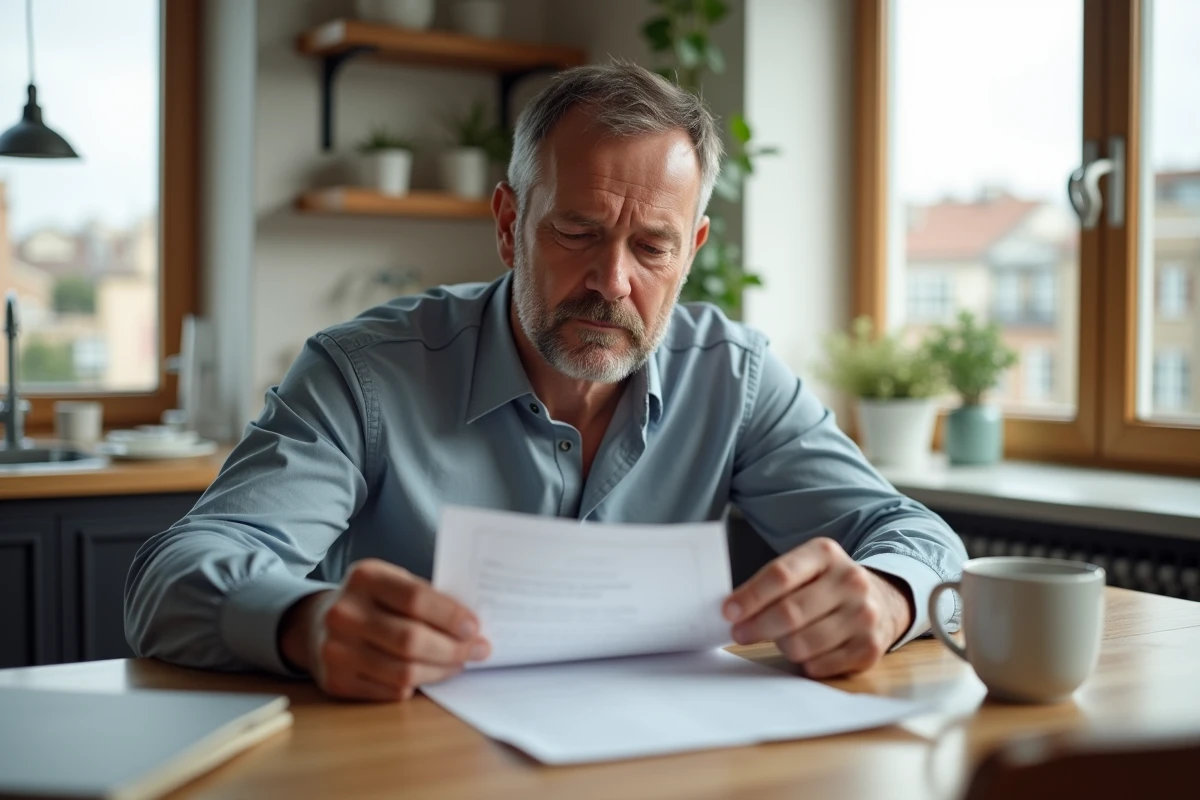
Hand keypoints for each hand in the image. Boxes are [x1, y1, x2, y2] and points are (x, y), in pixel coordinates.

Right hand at [278, 558, 490, 700]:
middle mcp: (344, 613)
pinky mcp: (335, 681)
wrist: (316, 623)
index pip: (416, 599)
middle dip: (453, 649)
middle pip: (411, 640)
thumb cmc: (371, 601)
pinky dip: (416, 684)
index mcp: (364, 578)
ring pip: (403, 672)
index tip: (475, 628)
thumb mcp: (392, 583)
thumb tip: (472, 626)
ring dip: (440, 671)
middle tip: (479, 650)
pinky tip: (427, 674)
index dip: (451, 616)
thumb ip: (426, 597)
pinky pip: (390, 690)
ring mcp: (335, 650)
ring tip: (458, 663)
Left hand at [723, 538, 912, 677]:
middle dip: (756, 627)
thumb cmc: (827, 585)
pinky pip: (819, 666)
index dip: (750, 596)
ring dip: (781, 645)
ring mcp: (864, 615)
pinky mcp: (869, 648)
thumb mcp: (805, 567)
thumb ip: (771, 582)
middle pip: (789, 612)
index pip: (780, 575)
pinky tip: (806, 651)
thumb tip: (733, 610)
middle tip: (739, 632)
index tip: (728, 612)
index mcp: (827, 554)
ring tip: (781, 638)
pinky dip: (804, 662)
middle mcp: (850, 581)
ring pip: (801, 644)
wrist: (882, 599)